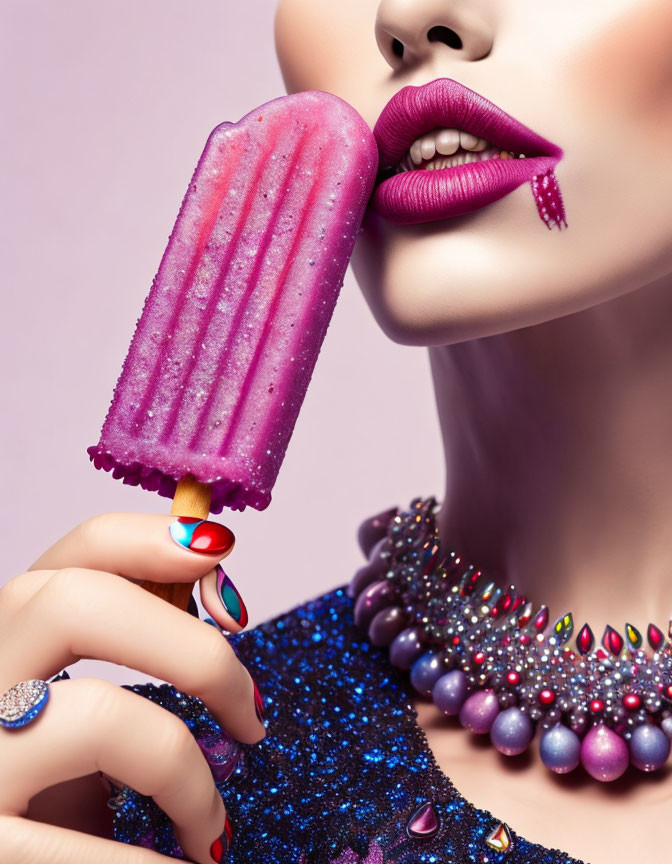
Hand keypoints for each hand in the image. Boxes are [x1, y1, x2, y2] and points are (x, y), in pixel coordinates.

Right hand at [0, 512, 263, 863]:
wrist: (12, 862)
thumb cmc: (49, 794)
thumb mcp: (80, 713)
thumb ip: (131, 654)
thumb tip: (220, 600)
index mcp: (10, 642)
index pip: (73, 554)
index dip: (149, 537)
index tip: (222, 552)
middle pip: (74, 603)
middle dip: (192, 648)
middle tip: (251, 709)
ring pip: (98, 716)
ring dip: (186, 773)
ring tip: (214, 827)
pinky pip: (81, 842)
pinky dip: (151, 861)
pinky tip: (192, 863)